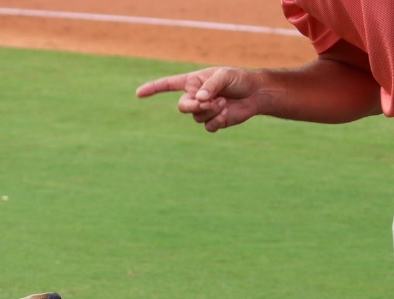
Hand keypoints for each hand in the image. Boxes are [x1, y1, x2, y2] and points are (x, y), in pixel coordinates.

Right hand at [136, 67, 260, 132]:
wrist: (254, 93)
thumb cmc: (238, 79)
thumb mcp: (224, 76)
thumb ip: (210, 86)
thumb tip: (198, 99)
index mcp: (192, 81)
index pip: (168, 84)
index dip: (153, 89)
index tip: (139, 93)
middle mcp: (194, 96)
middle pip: (182, 106)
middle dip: (193, 106)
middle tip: (208, 102)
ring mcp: (203, 110)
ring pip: (196, 117)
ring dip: (210, 110)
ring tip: (224, 102)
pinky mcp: (213, 121)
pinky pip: (208, 126)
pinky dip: (216, 121)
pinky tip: (225, 114)